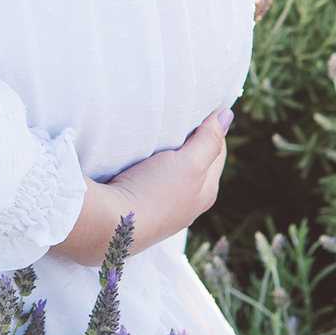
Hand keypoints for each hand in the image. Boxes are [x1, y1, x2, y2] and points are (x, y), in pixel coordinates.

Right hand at [52, 110, 230, 266]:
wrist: (108, 226)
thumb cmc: (152, 193)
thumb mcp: (188, 163)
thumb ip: (208, 140)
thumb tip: (227, 115)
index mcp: (206, 191)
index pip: (217, 150)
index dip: (209, 127)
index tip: (195, 108)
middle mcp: (189, 204)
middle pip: (196, 162)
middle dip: (190, 140)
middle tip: (174, 119)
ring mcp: (165, 209)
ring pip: (173, 172)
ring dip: (168, 155)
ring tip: (155, 137)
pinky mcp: (142, 210)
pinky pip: (153, 182)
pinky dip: (150, 168)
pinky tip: (138, 162)